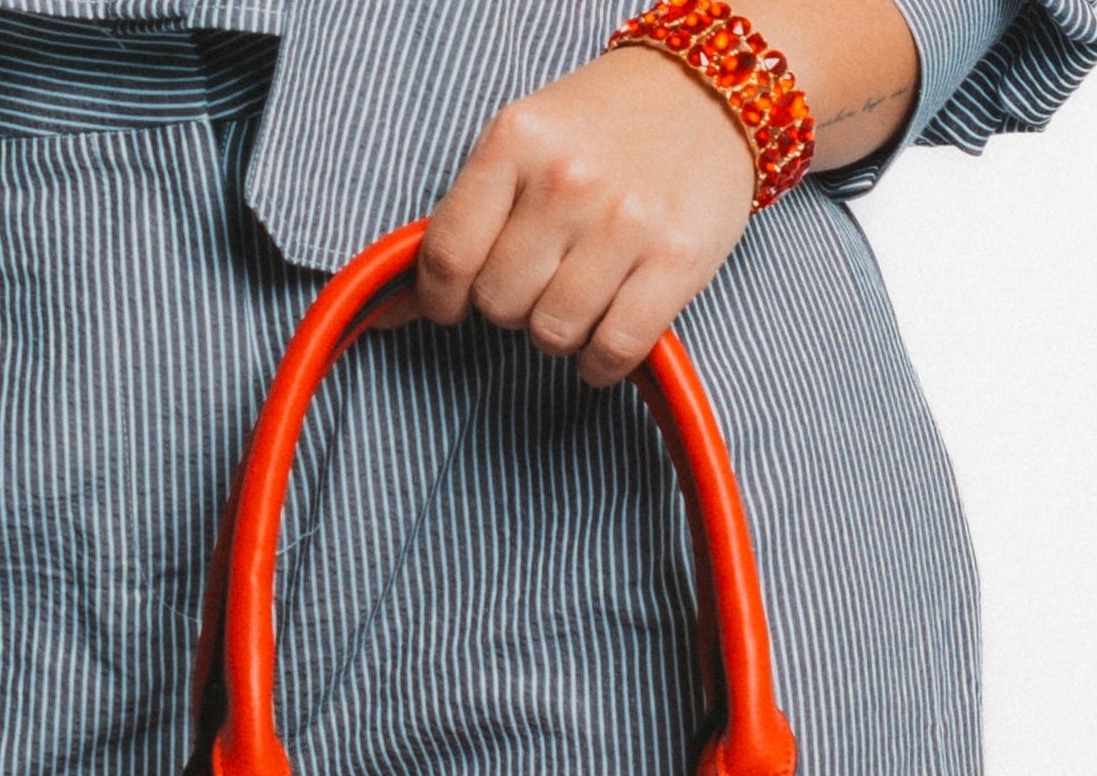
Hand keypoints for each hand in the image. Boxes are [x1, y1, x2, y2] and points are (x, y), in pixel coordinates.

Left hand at [414, 47, 754, 388]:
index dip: (440, 298)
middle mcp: (569, 179)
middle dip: (510, 306)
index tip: (452, 305)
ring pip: (553, 333)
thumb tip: (389, 313)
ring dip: (557, 332)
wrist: (707, 92)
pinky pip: (613, 349)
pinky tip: (603, 339)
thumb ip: (464, 219)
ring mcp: (626, 221)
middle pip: (499, 303)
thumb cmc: (602, 129)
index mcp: (516, 140)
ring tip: (578, 296)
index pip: (448, 255)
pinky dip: (600, 363)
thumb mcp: (523, 145)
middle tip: (539, 278)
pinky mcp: (678, 260)